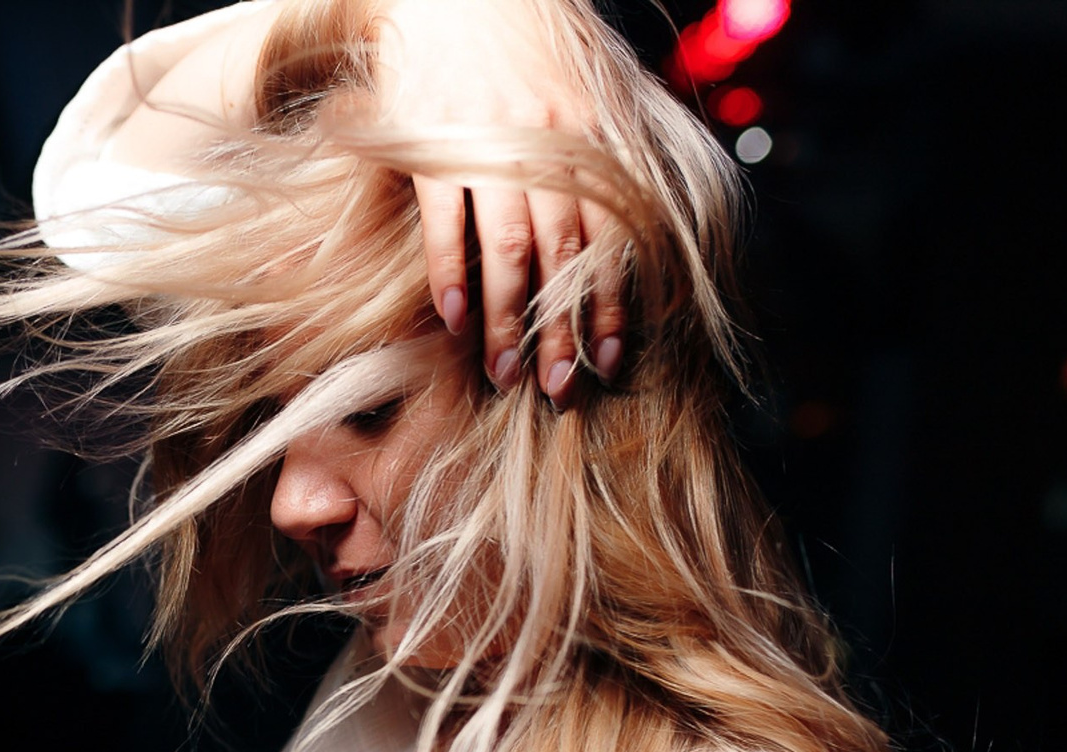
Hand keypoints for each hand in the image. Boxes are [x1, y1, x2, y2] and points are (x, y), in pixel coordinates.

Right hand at [368, 0, 624, 400]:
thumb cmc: (529, 47)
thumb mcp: (587, 91)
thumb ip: (607, 157)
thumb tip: (634, 232)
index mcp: (593, 136)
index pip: (610, 236)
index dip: (610, 302)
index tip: (607, 360)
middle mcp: (549, 143)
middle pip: (563, 255)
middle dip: (562, 329)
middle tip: (558, 389)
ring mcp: (488, 144)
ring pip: (507, 247)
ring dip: (506, 318)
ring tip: (505, 372)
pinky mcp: (432, 143)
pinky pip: (445, 220)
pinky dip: (450, 272)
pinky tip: (454, 318)